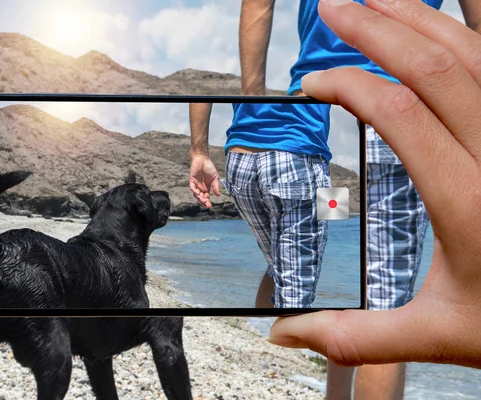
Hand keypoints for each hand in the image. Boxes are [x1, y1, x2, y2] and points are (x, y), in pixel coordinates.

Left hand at [189, 154, 220, 207]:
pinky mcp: (192, 181)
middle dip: (203, 202)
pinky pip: (192, 188)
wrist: (203, 160)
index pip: (206, 197)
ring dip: (199, 198)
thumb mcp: (215, 178)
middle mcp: (201, 188)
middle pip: (201, 197)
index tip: (210, 206)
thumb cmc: (209, 168)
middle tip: (206, 204)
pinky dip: (194, 191)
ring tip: (203, 200)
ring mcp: (196, 185)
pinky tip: (198, 193)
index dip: (207, 202)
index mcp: (207, 188)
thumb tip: (218, 195)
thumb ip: (216, 186)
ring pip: (196, 194)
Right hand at [268, 0, 480, 368]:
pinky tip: (446, 25)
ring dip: (422, 18)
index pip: (399, 113)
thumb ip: (356, 335)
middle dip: (377, 28)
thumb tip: (284, 335)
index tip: (312, 82)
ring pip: (476, 53)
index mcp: (467, 202)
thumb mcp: (436, 333)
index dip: (349, 85)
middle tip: (334, 7)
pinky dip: (472, 36)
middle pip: (437, 65)